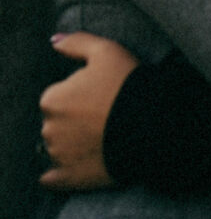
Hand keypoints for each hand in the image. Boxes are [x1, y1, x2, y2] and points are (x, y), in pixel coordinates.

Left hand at [39, 32, 138, 190]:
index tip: (101, 95)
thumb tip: (53, 40)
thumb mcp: (107, 51)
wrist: (153, 127)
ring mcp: (58, 156)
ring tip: (101, 137)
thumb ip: (76, 42)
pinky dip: (58, 174)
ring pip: (57, 147)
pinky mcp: (69, 178)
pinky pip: (52, 178)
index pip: (59, 95)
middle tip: (104, 115)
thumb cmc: (130, 86)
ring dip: (71, 143)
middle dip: (74, 119)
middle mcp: (48, 129)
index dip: (80, 93)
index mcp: (52, 99)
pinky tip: (75, 165)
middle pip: (57, 122)